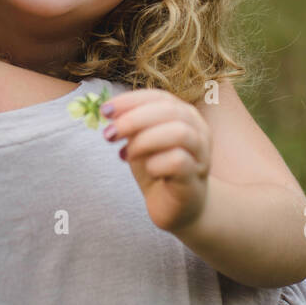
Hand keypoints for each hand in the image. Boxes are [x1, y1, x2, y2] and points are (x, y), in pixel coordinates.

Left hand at [101, 88, 211, 232]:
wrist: (177, 208)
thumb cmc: (159, 169)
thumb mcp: (141, 142)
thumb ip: (132, 125)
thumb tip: (110, 111)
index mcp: (184, 115)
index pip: (159, 97)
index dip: (130, 101)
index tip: (104, 111)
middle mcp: (198, 130)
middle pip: (169, 110)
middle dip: (133, 119)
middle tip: (109, 134)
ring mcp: (201, 155)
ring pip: (179, 132)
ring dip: (145, 140)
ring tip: (127, 154)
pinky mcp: (195, 179)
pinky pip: (178, 161)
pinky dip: (156, 163)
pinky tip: (147, 170)